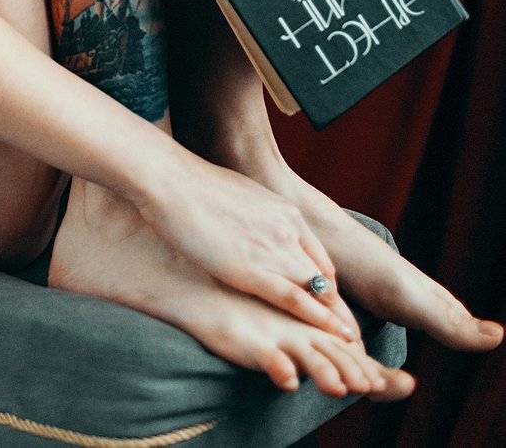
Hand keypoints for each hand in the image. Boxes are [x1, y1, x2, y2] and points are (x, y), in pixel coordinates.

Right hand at [137, 149, 360, 340]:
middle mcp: (287, 230)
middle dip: (338, 307)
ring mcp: (272, 249)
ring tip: (349, 344)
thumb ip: (254, 214)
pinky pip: (294, 299)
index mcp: (284, 212)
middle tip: (351, 332)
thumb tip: (250, 221)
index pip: (317, 256)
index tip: (332, 303)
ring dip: (334, 320)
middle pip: (324, 276)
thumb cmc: (193, 185)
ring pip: (316, 291)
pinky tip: (329, 336)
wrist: (173, 180)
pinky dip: (315, 319)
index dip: (327, 283)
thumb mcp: (239, 194)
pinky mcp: (252, 269)